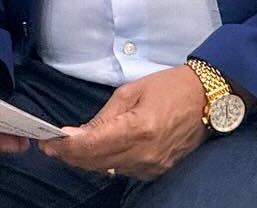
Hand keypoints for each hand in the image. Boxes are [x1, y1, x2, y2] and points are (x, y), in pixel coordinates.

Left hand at [39, 65, 208, 179]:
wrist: (208, 99)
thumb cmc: (170, 86)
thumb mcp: (132, 91)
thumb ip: (105, 115)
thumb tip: (79, 133)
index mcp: (139, 128)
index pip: (92, 144)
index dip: (67, 146)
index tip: (48, 142)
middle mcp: (145, 153)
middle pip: (96, 162)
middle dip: (70, 155)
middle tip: (51, 147)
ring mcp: (152, 166)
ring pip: (107, 168)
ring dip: (85, 160)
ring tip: (68, 148)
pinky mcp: (158, 171)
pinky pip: (123, 169)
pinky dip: (105, 162)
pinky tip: (94, 152)